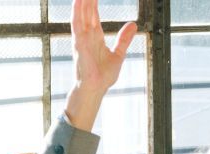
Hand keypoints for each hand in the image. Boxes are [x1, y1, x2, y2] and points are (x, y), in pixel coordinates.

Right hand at [64, 0, 136, 129]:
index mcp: (96, 36)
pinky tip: (78, 1)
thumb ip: (124, 39)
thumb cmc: (104, 75)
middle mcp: (87, 35)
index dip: (94, 2)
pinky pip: (77, 25)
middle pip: (87, 11)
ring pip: (81, 14)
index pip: (94, 15)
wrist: (97, 88)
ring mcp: (82, 38)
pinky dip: (77, 13)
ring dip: (82, 1)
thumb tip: (133, 24)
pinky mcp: (79, 44)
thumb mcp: (119, 54)